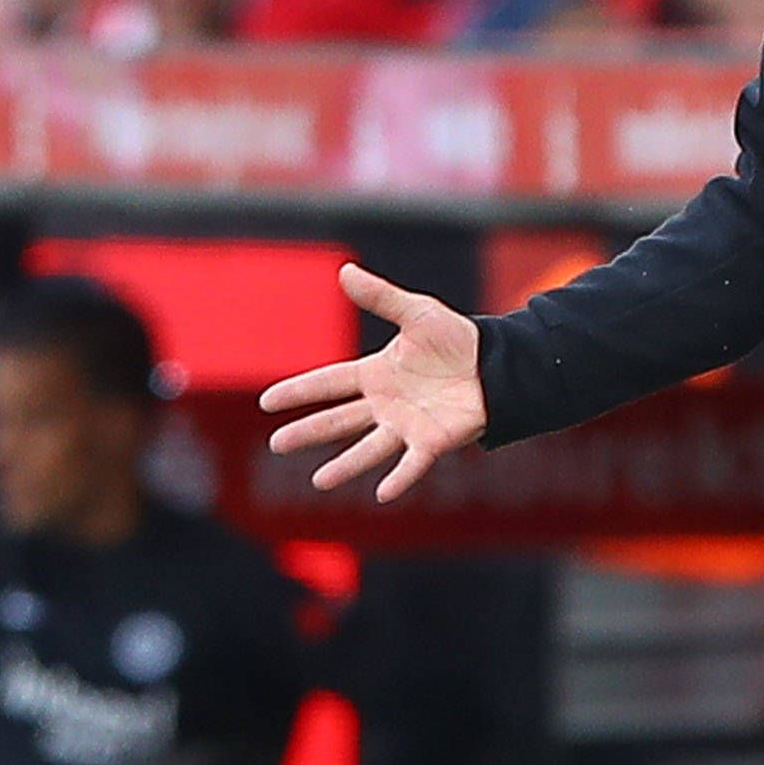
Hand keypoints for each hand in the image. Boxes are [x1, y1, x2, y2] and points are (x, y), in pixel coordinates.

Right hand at [258, 263, 486, 500]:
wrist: (496, 363)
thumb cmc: (455, 339)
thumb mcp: (416, 312)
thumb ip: (381, 298)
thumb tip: (345, 271)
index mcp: (375, 373)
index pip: (328, 382)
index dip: (298, 391)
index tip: (267, 402)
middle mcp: (384, 404)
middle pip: (338, 420)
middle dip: (308, 432)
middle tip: (276, 445)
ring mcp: (406, 425)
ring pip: (369, 447)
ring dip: (345, 465)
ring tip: (319, 482)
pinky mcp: (433, 441)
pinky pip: (413, 463)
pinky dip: (400, 477)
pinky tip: (383, 493)